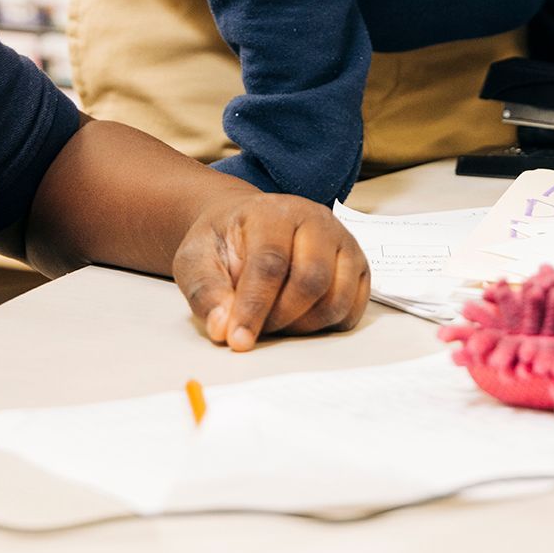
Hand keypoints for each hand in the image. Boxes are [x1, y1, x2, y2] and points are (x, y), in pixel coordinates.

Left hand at [173, 196, 369, 350]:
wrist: (249, 226)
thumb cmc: (225, 244)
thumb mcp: (196, 260)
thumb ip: (206, 292)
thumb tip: (223, 328)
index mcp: (273, 212)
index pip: (270, 262)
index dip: (253, 306)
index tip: (237, 340)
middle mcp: (316, 220)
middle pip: (312, 280)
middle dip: (281, 317)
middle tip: (256, 329)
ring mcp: (343, 241)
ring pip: (336, 298)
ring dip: (304, 325)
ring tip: (276, 321)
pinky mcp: (357, 265)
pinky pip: (354, 308)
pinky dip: (328, 325)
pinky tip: (301, 319)